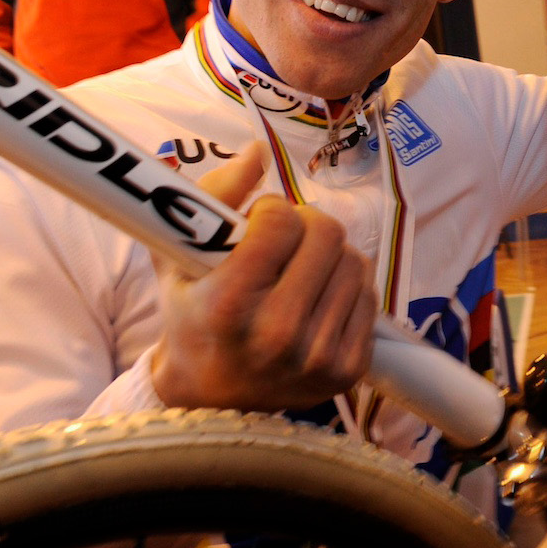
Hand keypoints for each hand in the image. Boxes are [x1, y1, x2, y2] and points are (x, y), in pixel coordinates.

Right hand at [150, 145, 376, 412]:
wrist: (210, 396)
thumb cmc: (190, 314)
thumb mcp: (178, 255)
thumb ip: (212, 194)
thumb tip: (258, 151)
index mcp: (228, 304)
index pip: (281, 221)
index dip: (268, 210)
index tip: (254, 223)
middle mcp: (276, 334)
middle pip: (327, 234)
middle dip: (304, 224)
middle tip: (284, 239)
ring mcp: (316, 357)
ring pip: (355, 261)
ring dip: (329, 254)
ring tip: (299, 270)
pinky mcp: (347, 371)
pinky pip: (369, 296)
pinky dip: (345, 287)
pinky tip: (316, 298)